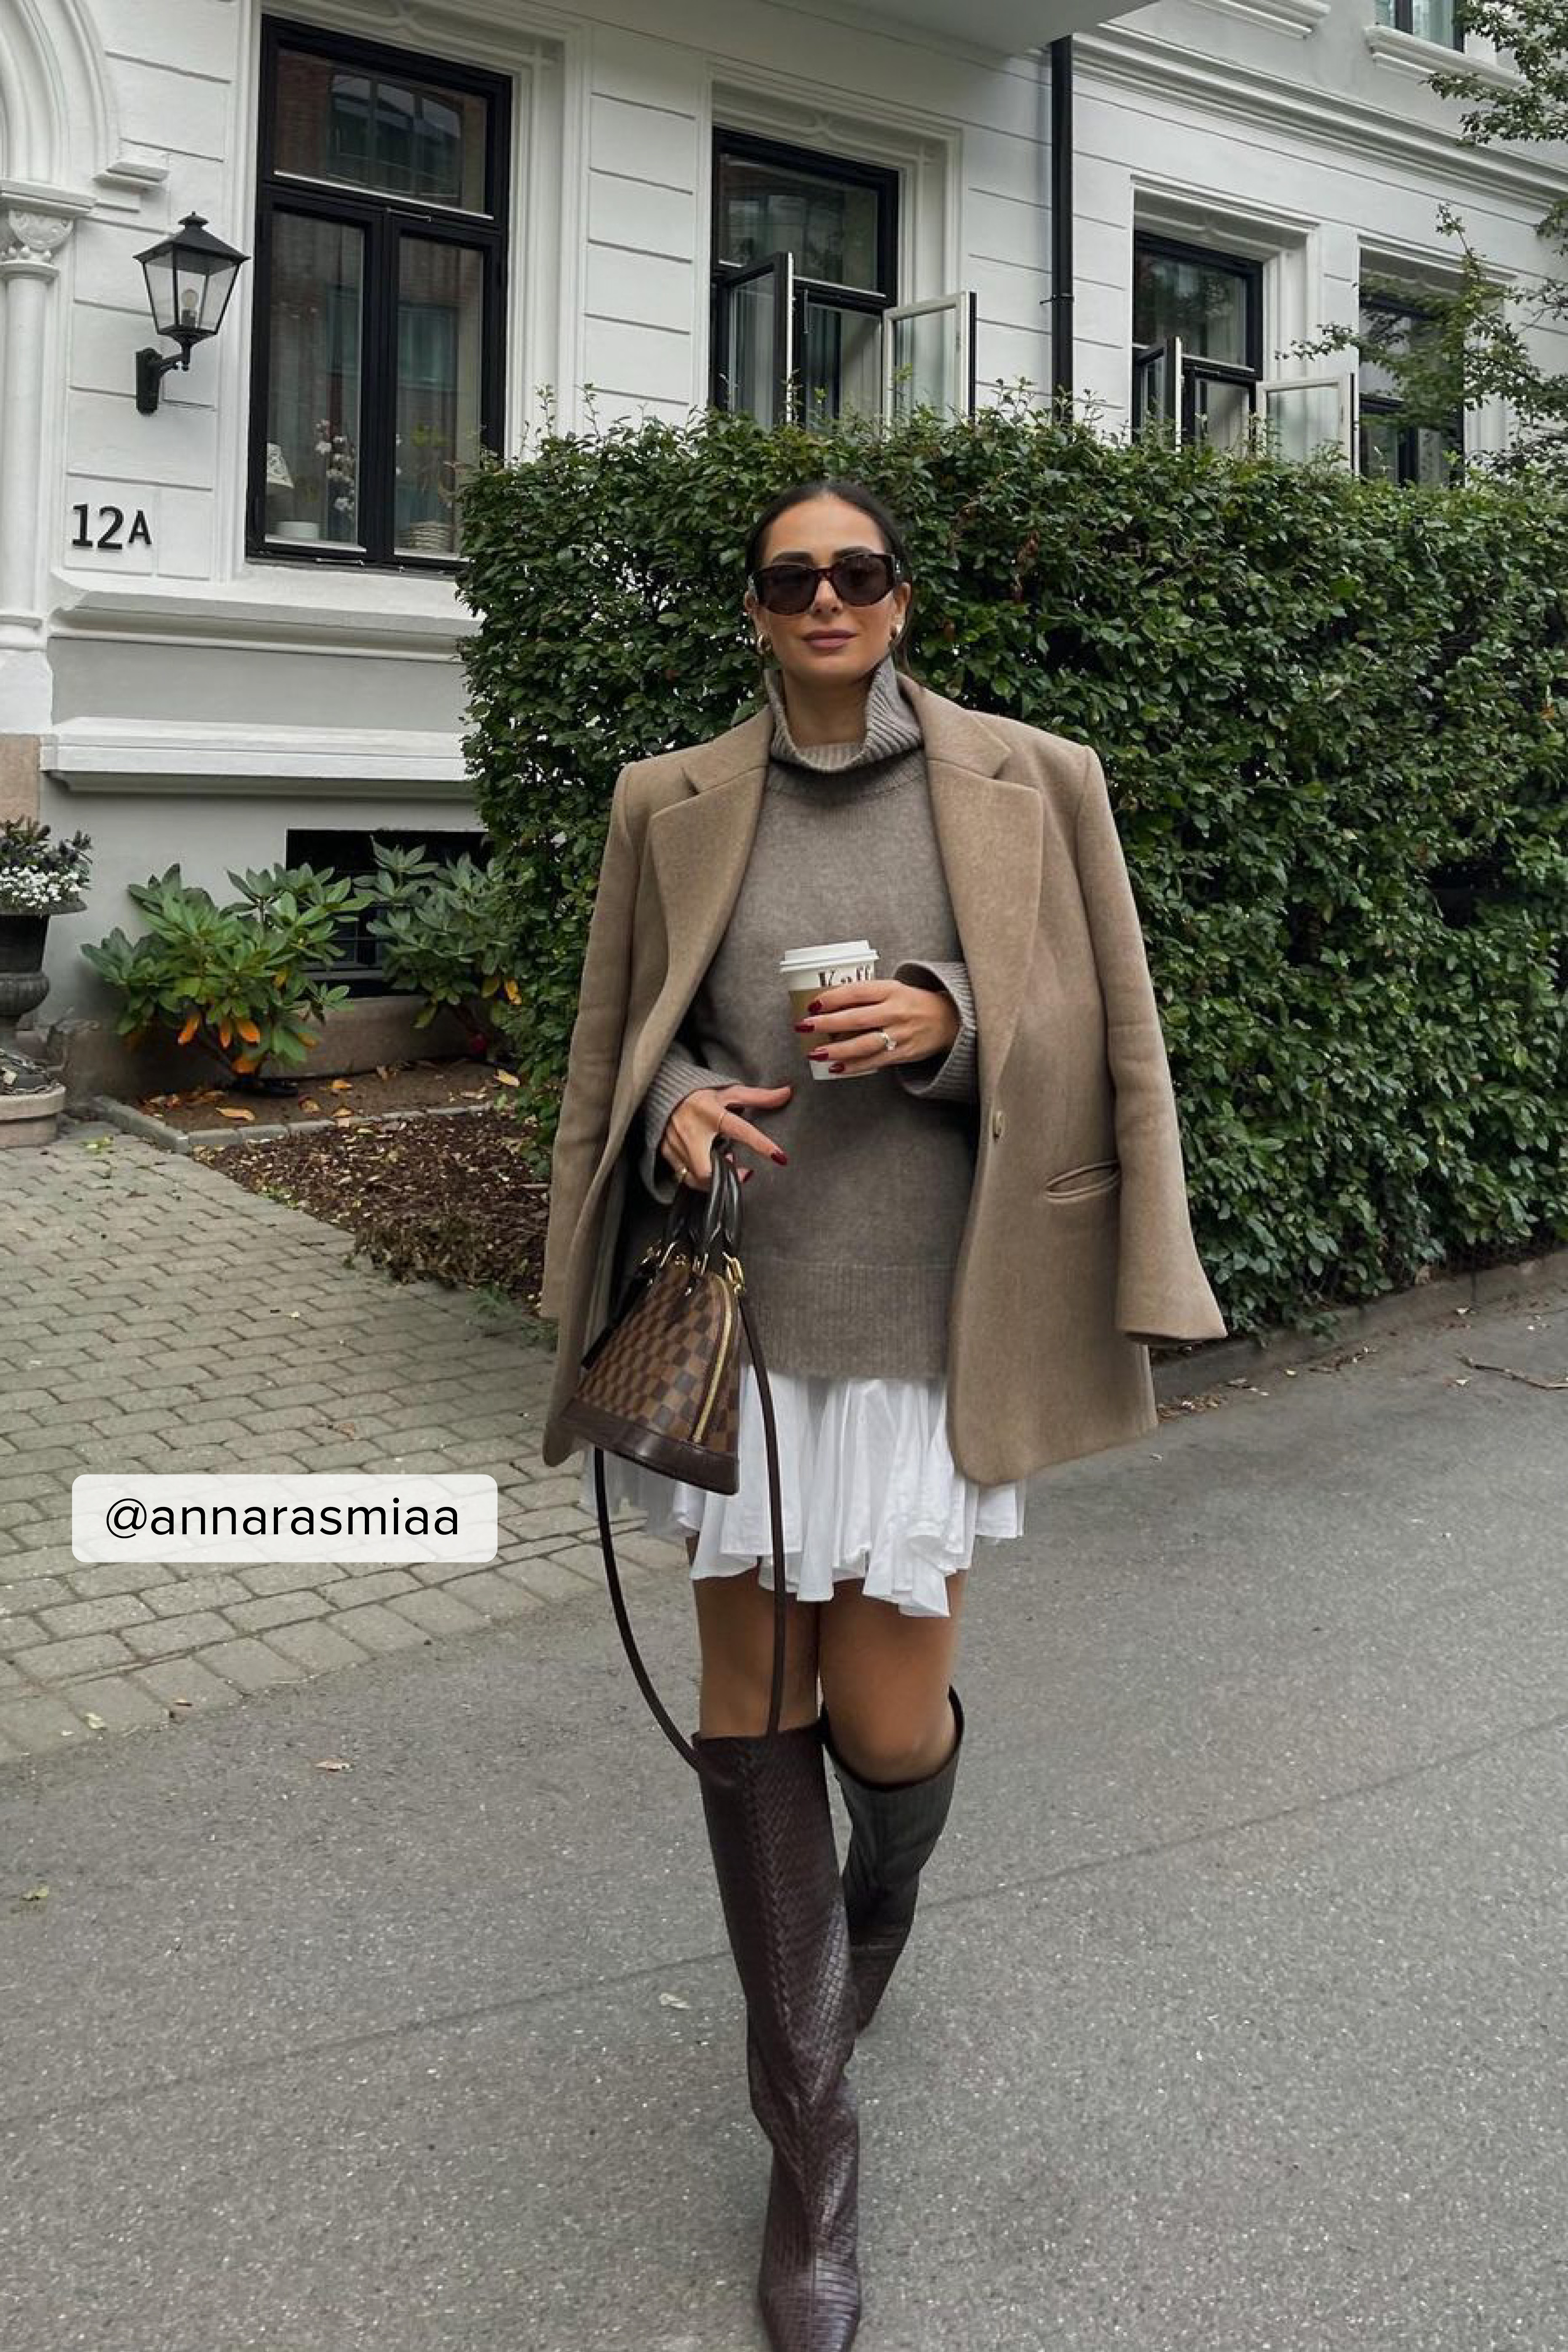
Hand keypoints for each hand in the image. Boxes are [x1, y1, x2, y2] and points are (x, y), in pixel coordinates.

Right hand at [660, 1081, 792, 1186]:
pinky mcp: (666, 1153)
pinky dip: (699, 1177)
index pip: (740, 1129)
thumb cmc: (698, 1092)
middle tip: (742, 1171)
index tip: (779, 1157)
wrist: (661, 1090)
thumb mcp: (727, 1091)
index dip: (761, 1144)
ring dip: (715, 1177)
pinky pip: (685, 1176)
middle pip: (708, 1169)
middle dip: (726, 1176)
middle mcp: (692, 1130)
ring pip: (697, 1177)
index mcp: (710, 1112)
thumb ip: (757, 1096)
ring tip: (726, 1165)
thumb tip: (787, 1092)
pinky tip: (707, 1166)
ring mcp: (676, 1144)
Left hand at [794, 980, 958, 1076]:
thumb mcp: (893, 989)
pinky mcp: (904, 1053)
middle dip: (826, 1024)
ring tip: (815, 1053)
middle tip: (804, 1026)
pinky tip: (835, 1067)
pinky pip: (874, 1061)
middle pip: (856, 1018)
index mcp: (891, 989)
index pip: (857, 992)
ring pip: (864, 1043)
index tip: (812, 1004)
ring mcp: (900, 1034)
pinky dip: (853, 1066)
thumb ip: (866, 995)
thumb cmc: (913, 1002)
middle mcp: (896, 1011)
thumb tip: (827, 1005)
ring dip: (837, 1049)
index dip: (832, 998)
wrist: (950, 1020)